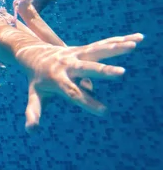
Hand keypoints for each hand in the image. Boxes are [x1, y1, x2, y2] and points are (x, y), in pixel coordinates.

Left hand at [23, 33, 143, 132]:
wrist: (32, 53)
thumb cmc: (36, 79)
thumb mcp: (34, 95)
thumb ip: (33, 111)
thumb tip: (31, 131)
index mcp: (57, 79)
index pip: (72, 92)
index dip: (87, 102)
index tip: (104, 111)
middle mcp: (67, 65)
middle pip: (86, 68)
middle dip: (103, 71)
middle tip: (121, 73)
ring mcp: (76, 54)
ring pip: (97, 50)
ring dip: (115, 48)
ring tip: (132, 46)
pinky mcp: (83, 48)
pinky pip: (103, 44)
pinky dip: (119, 40)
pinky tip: (137, 38)